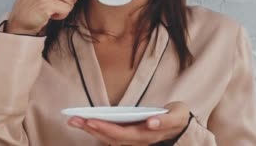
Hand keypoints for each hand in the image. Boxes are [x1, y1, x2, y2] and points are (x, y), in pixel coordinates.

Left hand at [67, 101, 190, 145]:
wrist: (182, 126)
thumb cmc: (177, 117)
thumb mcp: (177, 116)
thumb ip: (165, 120)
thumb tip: (151, 122)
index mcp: (147, 134)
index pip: (122, 134)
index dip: (106, 128)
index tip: (90, 120)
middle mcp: (137, 140)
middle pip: (110, 137)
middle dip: (91, 128)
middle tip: (73, 119)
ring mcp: (132, 140)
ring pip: (108, 138)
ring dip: (90, 130)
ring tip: (74, 120)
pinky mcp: (129, 136)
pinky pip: (110, 135)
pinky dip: (97, 130)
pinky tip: (85, 123)